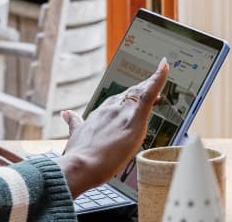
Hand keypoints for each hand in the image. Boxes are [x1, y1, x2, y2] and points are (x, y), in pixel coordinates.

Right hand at [54, 57, 169, 197]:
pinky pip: (149, 95)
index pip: (117, 101)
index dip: (127, 97)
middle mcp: (111, 109)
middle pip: (130, 94)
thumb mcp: (75, 135)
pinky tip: (164, 66)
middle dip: (142, 87)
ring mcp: (123, 113)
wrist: (81, 164)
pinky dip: (158, 79)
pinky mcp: (135, 119)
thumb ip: (73, 122)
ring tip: (162, 73)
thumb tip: (66, 113)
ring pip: (141, 93)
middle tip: (154, 80)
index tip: (134, 91)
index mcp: (99, 113)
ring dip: (152, 84)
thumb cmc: (79, 155)